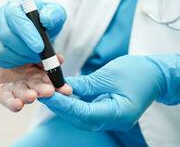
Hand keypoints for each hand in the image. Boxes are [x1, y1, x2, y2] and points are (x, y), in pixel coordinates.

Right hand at [0, 0, 65, 67]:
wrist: (38, 26)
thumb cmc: (46, 18)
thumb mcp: (56, 13)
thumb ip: (54, 15)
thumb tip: (45, 20)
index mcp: (15, 3)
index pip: (14, 16)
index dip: (26, 33)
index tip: (40, 47)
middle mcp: (1, 15)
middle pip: (6, 35)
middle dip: (25, 49)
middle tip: (40, 56)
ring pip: (1, 50)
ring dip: (20, 58)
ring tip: (34, 57)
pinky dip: (12, 63)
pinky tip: (24, 60)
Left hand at [0, 55, 71, 111]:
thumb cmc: (15, 59)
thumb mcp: (30, 55)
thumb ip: (44, 58)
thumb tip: (60, 58)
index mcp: (39, 76)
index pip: (51, 82)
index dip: (59, 87)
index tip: (67, 89)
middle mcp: (30, 86)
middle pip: (39, 90)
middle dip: (45, 91)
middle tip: (50, 91)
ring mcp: (17, 92)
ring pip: (25, 96)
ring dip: (29, 97)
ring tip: (32, 96)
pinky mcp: (4, 96)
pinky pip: (9, 101)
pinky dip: (13, 104)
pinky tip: (18, 105)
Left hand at [39, 55, 166, 130]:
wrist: (154, 75)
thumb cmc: (137, 73)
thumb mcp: (109, 76)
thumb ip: (85, 84)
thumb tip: (62, 86)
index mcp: (118, 114)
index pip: (84, 113)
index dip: (64, 104)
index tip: (47, 94)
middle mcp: (112, 121)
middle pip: (79, 118)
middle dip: (58, 106)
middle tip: (40, 93)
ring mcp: (108, 118)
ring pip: (79, 116)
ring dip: (62, 105)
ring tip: (46, 93)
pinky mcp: (104, 111)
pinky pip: (84, 110)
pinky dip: (71, 103)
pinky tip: (59, 93)